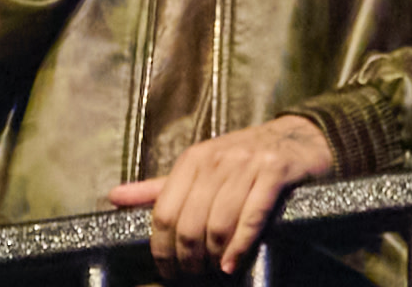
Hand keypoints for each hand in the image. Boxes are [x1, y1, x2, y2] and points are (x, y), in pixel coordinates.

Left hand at [107, 115, 331, 277]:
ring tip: (216, 271)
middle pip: (189, 223)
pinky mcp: (275, 172)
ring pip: (218, 223)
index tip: (168, 270)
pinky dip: (240, 246)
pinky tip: (234, 264)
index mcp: (193, 159)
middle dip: (189, 259)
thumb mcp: (198, 168)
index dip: (162, 249)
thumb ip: (157, 187)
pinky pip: (252, 216)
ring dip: (215, 257)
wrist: (298, 139)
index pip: (164, 212)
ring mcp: (247, 165)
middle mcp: (216, 159)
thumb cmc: (243, 158)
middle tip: (194, 276)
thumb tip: (113, 196)